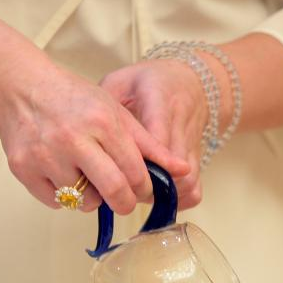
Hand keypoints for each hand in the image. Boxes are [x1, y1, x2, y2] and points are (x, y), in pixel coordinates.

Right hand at [0, 65, 188, 213]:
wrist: (21, 90)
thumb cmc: (71, 100)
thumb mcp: (114, 111)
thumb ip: (148, 143)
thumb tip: (181, 170)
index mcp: (101, 122)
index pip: (135, 171)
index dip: (144, 188)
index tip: (142, 189)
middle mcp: (73, 139)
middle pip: (113, 191)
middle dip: (125, 203)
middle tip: (123, 200)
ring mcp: (45, 156)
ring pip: (83, 201)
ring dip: (91, 197)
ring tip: (86, 177)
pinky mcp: (24, 169)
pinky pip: (56, 202)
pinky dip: (64, 197)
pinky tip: (62, 174)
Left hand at [101, 59, 209, 209]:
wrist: (190, 81)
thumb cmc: (149, 82)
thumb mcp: (122, 81)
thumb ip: (104, 101)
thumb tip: (85, 128)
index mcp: (161, 100)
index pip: (157, 137)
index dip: (141, 163)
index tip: (120, 177)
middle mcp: (182, 123)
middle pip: (173, 167)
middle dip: (147, 186)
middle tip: (121, 192)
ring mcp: (193, 144)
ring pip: (187, 182)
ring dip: (160, 196)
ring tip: (135, 196)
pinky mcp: (196, 158)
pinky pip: (195, 189)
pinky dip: (177, 201)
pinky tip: (156, 200)